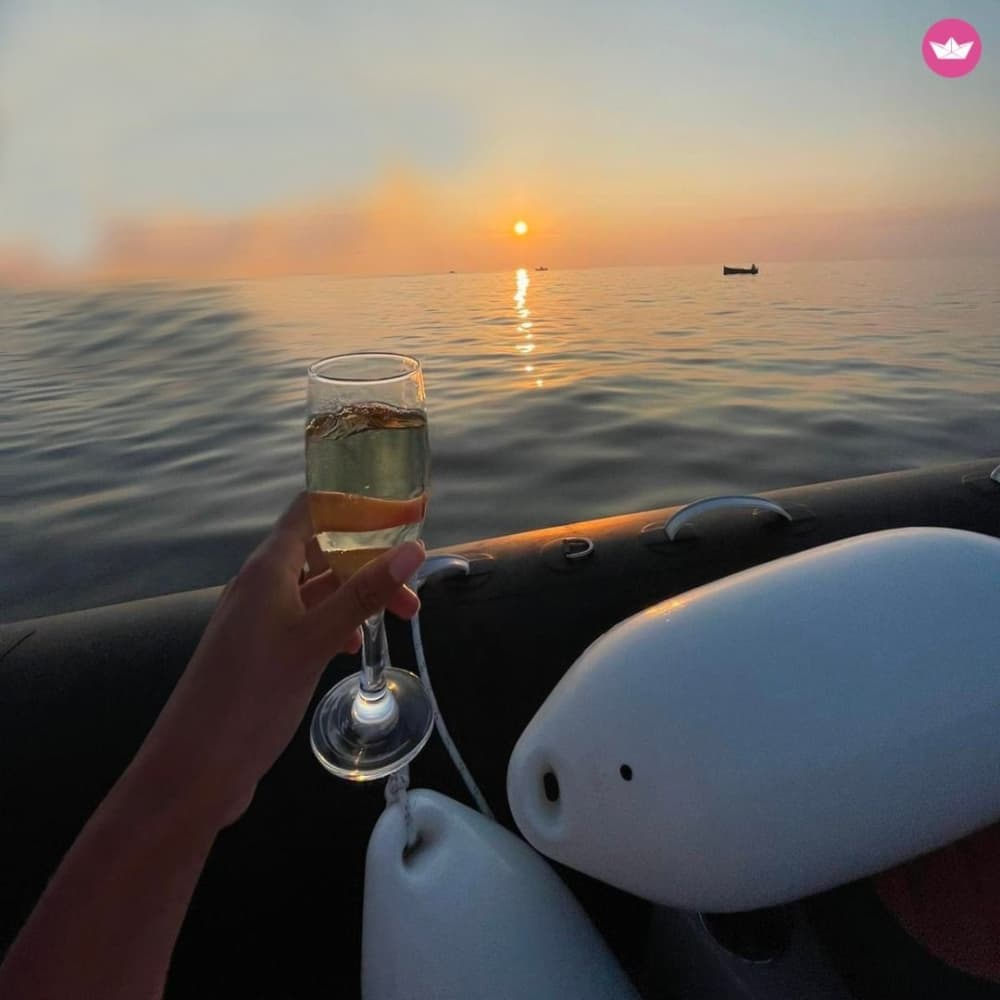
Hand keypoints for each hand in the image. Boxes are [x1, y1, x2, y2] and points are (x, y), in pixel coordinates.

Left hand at [130, 493, 425, 829]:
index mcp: (268, 568)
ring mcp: (259, 620)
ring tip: (397, 621)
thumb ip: (363, 593)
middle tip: (411, 593)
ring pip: (317, 591)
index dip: (353, 506)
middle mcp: (261, 585)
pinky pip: (306, 621)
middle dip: (368, 563)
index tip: (401, 517)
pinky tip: (353, 648)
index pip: (310, 511)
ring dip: (356, 598)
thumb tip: (413, 549)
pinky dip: (336, 625)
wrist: (194, 769)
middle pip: (321, 552)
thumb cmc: (252, 694)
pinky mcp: (261, 653)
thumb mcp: (315, 639)